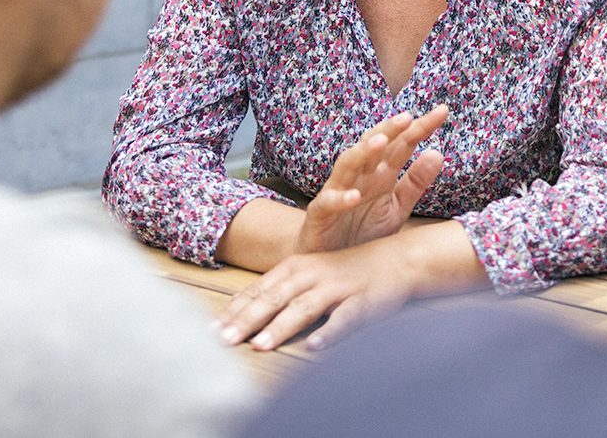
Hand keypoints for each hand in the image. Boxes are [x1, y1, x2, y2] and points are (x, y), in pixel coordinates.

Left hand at [217, 220, 482, 351]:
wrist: (396, 260)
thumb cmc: (346, 272)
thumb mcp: (309, 275)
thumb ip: (280, 292)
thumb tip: (241, 316)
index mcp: (295, 266)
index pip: (258, 291)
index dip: (233, 311)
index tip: (210, 332)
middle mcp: (313, 274)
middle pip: (273, 298)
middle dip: (246, 321)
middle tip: (223, 341)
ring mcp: (338, 286)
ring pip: (304, 307)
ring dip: (280, 326)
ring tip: (260, 345)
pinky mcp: (364, 300)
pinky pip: (345, 318)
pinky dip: (330, 332)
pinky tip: (316, 346)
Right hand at [295, 106, 448, 254]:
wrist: (332, 263)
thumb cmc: (364, 231)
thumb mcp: (397, 209)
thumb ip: (415, 183)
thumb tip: (438, 153)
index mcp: (381, 173)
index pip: (402, 144)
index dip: (421, 128)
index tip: (443, 111)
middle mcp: (360, 177)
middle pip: (373, 145)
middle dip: (389, 129)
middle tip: (408, 117)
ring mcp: (338, 191)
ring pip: (347, 164)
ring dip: (362, 152)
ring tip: (380, 141)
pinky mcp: (320, 214)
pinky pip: (328, 202)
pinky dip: (340, 198)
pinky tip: (354, 196)